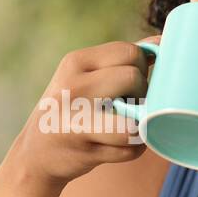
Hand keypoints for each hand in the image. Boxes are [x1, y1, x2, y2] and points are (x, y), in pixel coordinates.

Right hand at [10, 36, 161, 185]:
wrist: (36, 153)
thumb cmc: (72, 109)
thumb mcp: (84, 76)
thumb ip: (120, 59)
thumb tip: (161, 42)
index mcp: (75, 62)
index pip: (130, 52)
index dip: (141, 67)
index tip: (131, 83)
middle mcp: (73, 87)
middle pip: (134, 78)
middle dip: (141, 93)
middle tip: (129, 105)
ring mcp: (77, 120)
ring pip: (133, 119)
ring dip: (139, 124)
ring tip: (128, 125)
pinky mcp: (84, 150)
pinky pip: (130, 146)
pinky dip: (134, 147)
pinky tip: (119, 144)